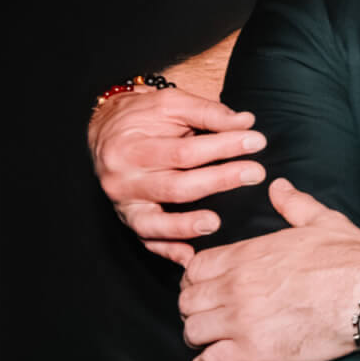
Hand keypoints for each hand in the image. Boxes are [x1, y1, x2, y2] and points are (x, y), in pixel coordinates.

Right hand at [91, 88, 266, 266]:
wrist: (103, 131)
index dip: (223, 147)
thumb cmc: (142, 118)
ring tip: (214, 223)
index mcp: (132, 147)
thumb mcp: (170, 104)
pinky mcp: (129, 220)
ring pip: (155, 222)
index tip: (256, 141)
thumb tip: (245, 123)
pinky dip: (167, 250)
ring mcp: (125, 204)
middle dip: (219, 181)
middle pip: (175, 187)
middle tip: (255, 174)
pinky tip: (189, 256)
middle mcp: (124, 179)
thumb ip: (207, 113)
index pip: (184, 152)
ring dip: (185, 226)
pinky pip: (147, 241)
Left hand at [179, 178, 359, 360]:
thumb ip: (294, 205)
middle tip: (209, 317)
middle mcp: (235, 286)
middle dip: (194, 310)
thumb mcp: (323, 222)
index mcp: (246, 255)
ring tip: (211, 342)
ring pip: (192, 331)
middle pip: (186, 302)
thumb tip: (279, 187)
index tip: (206, 289)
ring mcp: (241, 320)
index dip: (196, 280)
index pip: (194, 269)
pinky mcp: (254, 352)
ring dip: (199, 338)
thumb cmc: (351, 260)